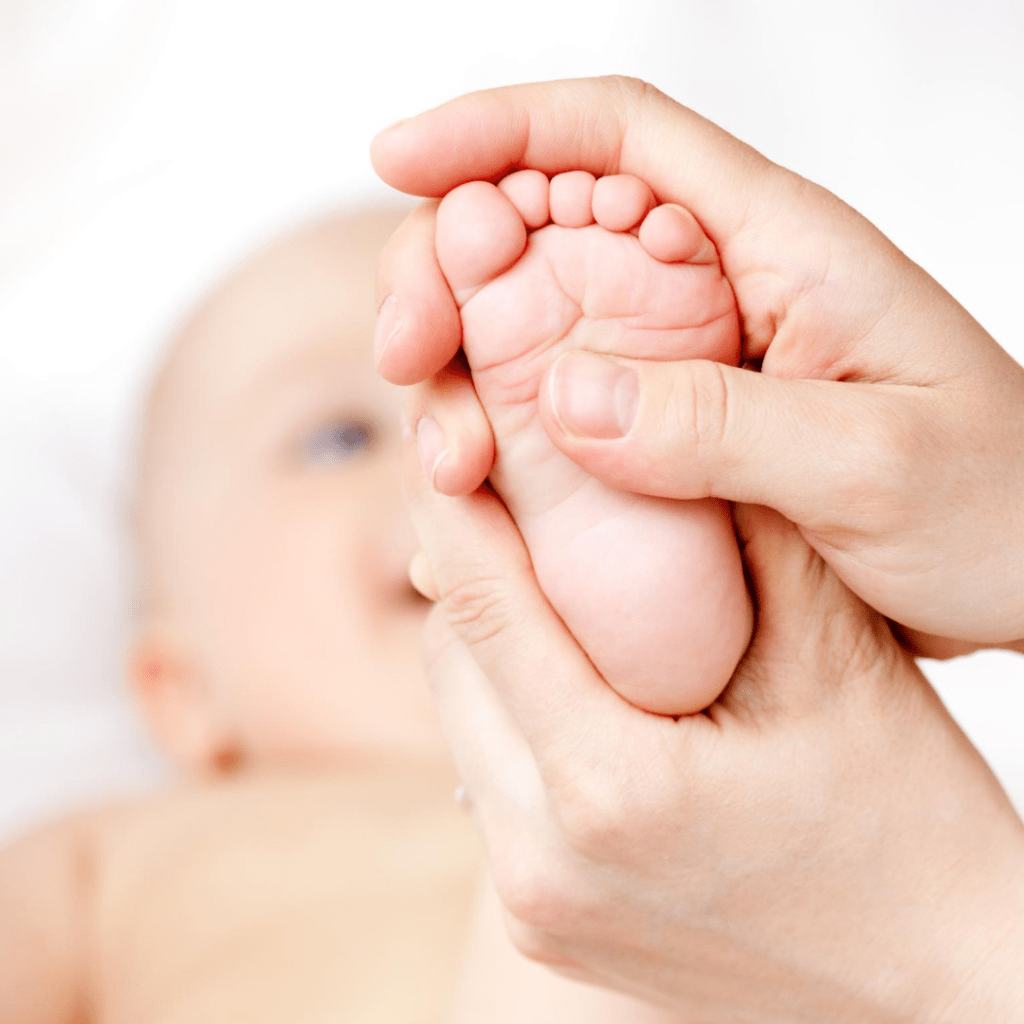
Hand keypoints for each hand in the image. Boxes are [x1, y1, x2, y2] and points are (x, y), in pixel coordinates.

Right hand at [372, 77, 1023, 654]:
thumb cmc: (999, 508)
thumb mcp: (876, 464)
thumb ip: (722, 425)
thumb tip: (559, 394)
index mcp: (780, 246)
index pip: (619, 133)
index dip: (499, 129)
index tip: (397, 159)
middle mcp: (721, 286)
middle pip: (552, 222)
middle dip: (450, 265)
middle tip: (402, 351)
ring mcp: (695, 357)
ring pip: (546, 321)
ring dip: (467, 365)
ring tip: (441, 449)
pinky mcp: (683, 426)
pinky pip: (572, 405)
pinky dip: (510, 431)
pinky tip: (479, 480)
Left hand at [400, 422, 1023, 1022]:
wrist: (937, 981)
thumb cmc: (908, 822)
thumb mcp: (837, 657)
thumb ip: (741, 536)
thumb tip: (649, 441)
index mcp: (613, 788)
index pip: (485, 610)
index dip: (454, 508)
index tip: (446, 436)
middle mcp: (543, 860)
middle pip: (453, 664)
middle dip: (470, 568)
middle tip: (510, 500)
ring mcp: (534, 903)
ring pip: (460, 720)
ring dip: (489, 642)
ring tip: (549, 585)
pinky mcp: (541, 923)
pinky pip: (487, 782)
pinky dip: (510, 712)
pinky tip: (571, 679)